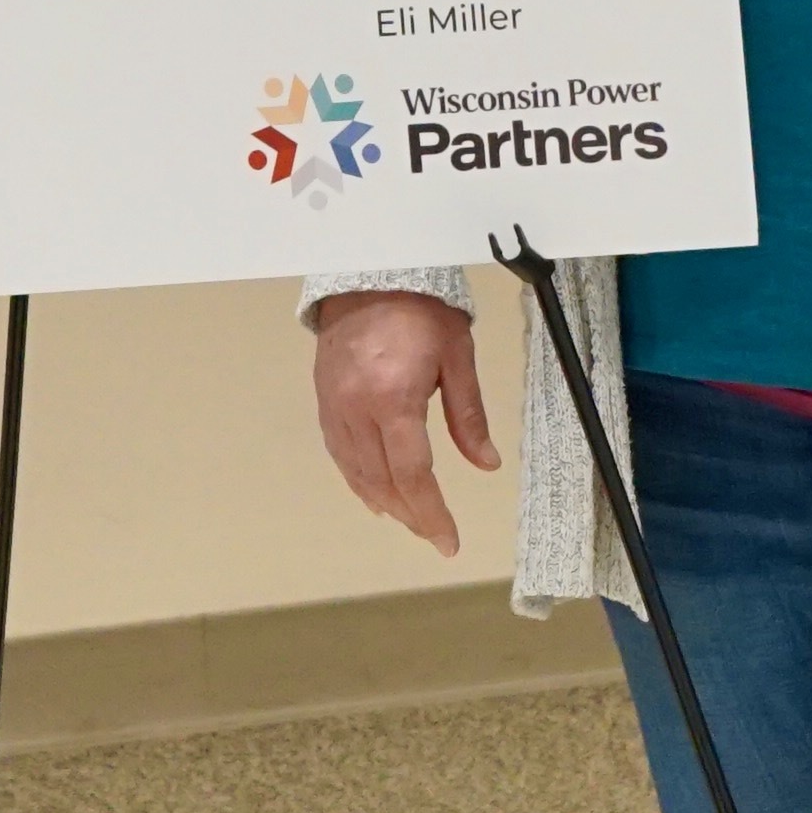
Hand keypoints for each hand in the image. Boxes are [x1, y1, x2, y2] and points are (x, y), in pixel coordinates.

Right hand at [308, 292, 500, 552]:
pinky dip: (358, 479)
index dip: (432, 514)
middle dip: (411, 514)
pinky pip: (339, 452)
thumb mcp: (457, 357)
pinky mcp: (324, 399)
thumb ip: (469, 416)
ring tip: (410, 519)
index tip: (449, 541)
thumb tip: (486, 464)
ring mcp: (335, 406)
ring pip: (356, 472)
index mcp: (393, 399)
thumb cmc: (420, 308)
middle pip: (382, 481)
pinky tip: (374, 493)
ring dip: (384, 502)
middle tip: (435, 534)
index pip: (413, 475)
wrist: (370, 271)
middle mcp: (357, 409)